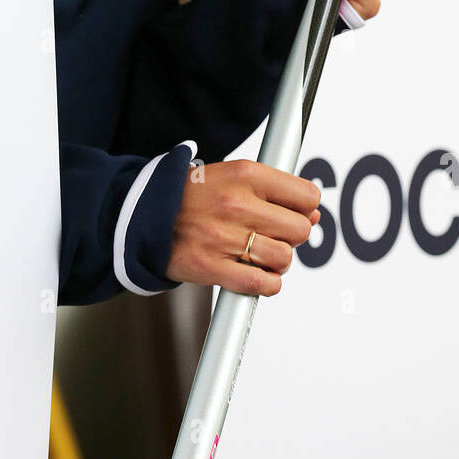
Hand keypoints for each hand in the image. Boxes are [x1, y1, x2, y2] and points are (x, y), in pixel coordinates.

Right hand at [166, 159, 321, 296]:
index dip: (305, 208)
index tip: (293, 213)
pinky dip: (267, 284)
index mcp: (245, 174)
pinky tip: (257, 274)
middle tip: (272, 234)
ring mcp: (224, 236)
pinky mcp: (212, 267)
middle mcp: (237, 204)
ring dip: (278, 261)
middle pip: (300, 229)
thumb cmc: (192, 196)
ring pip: (283, 258)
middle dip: (291, 236)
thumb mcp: (233, 177)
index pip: (306, 196)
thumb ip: (275, 191)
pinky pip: (262, 283)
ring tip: (260, 254)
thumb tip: (314, 214)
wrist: (144, 214)